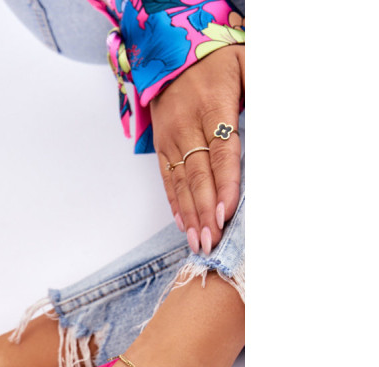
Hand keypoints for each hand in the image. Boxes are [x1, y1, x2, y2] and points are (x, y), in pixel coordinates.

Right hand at [151, 45, 244, 255]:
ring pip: (181, 183)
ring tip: (198, 241)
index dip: (224, 184)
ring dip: (190, 215)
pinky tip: (184, 224)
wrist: (172, 55)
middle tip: (211, 239)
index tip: (226, 212)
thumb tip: (275, 119)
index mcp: (212, 107)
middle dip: (204, 211)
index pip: (221, 153)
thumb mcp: (246, 64)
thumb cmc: (217, 63)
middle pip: (198, 175)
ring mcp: (171, 139)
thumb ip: (260, 88)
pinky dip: (175, 204)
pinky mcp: (161, 148)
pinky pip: (168, 180)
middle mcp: (187, 126)